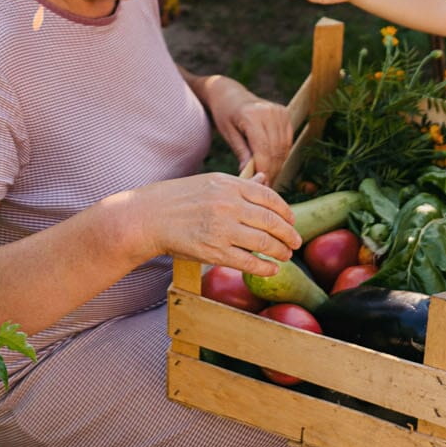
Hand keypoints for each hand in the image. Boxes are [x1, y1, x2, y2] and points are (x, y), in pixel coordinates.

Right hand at [128, 172, 298, 269]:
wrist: (150, 217)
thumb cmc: (179, 198)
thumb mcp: (211, 183)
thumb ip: (241, 183)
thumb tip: (264, 178)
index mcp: (229, 185)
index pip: (270, 198)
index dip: (286, 212)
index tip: (292, 221)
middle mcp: (228, 205)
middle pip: (272, 221)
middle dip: (289, 234)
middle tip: (296, 242)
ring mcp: (222, 229)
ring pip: (264, 242)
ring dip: (280, 251)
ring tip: (285, 255)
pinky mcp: (214, 251)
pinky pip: (249, 261)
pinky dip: (265, 267)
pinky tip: (271, 268)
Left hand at [201, 77, 292, 180]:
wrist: (230, 95)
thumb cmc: (225, 115)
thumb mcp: (228, 134)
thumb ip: (241, 153)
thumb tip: (249, 176)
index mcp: (252, 115)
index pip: (263, 149)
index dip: (264, 169)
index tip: (260, 185)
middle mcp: (269, 111)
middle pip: (275, 150)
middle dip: (271, 170)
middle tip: (265, 185)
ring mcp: (279, 111)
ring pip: (284, 147)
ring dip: (278, 164)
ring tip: (268, 177)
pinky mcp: (285, 113)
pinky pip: (287, 140)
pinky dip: (281, 154)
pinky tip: (273, 164)